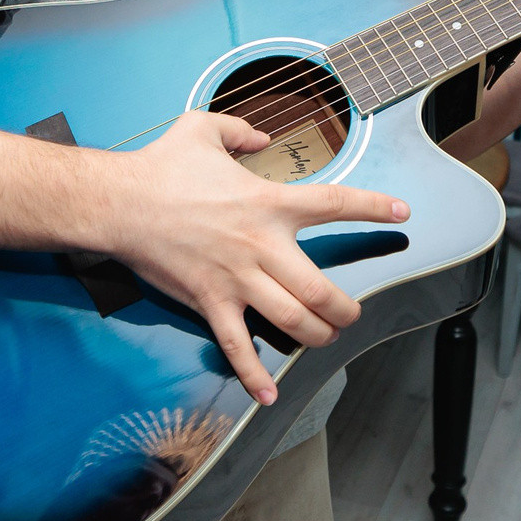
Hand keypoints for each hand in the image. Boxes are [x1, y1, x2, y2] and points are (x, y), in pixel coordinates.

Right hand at [99, 112, 403, 405]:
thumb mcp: (204, 127)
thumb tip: (260, 139)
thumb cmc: (159, 166)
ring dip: (317, 336)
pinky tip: (268, 393)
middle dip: (345, 309)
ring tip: (324, 338)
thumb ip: (241, 129)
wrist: (118, 202)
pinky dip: (253, 374)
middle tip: (351, 314)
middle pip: (322, 289)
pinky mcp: (210, 302)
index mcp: (268, 202)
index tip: (402, 213)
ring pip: (294, 320)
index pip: (336, 203)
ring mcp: (237, 279)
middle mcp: (261, 246)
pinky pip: (236, 346)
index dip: (375, 207)